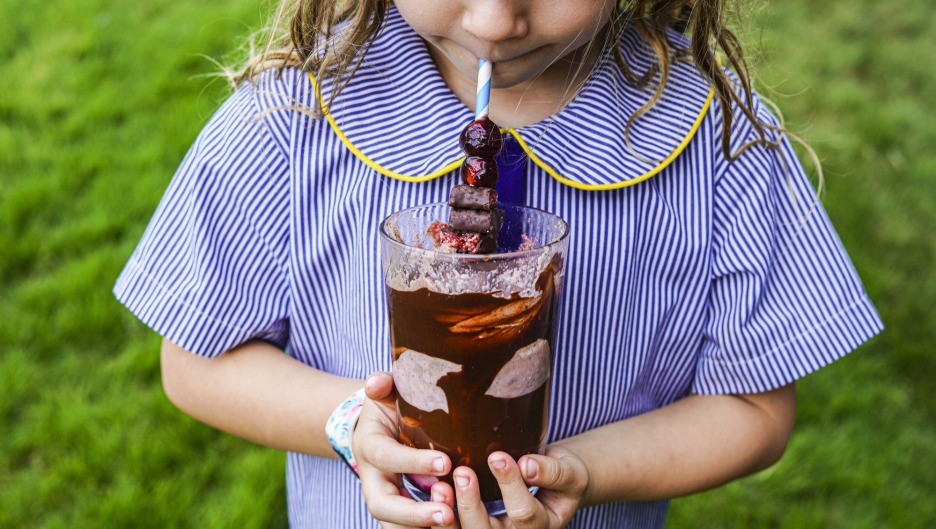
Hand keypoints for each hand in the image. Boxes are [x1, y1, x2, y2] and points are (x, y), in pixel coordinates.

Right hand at [353, 372, 456, 527]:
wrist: (382, 429)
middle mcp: (372, 478)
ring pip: (393, 524)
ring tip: (451, 522)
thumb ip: (383, 384)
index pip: (387, 457)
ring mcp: (385, 497)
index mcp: (369, 446)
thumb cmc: (390, 408)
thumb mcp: (386, 392)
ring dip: (420, 526)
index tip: (445, 463)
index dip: (413, 462)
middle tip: (446, 513)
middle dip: (412, 513)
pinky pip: (407, 528)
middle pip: (382, 504)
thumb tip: (377, 382)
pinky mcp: (400, 510)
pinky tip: (454, 526)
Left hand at [435, 446, 590, 528]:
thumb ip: (552, 471)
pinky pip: (454, 526)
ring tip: (440, 488)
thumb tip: (527, 465)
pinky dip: (438, 515)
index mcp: (542, 525)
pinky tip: (431, 494)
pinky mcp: (475, 526)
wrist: (555, 484)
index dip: (509, 486)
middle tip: (462, 472)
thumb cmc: (563, 477)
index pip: (524, 514)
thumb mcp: (569, 472)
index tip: (497, 456)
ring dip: (447, 516)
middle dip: (471, 504)